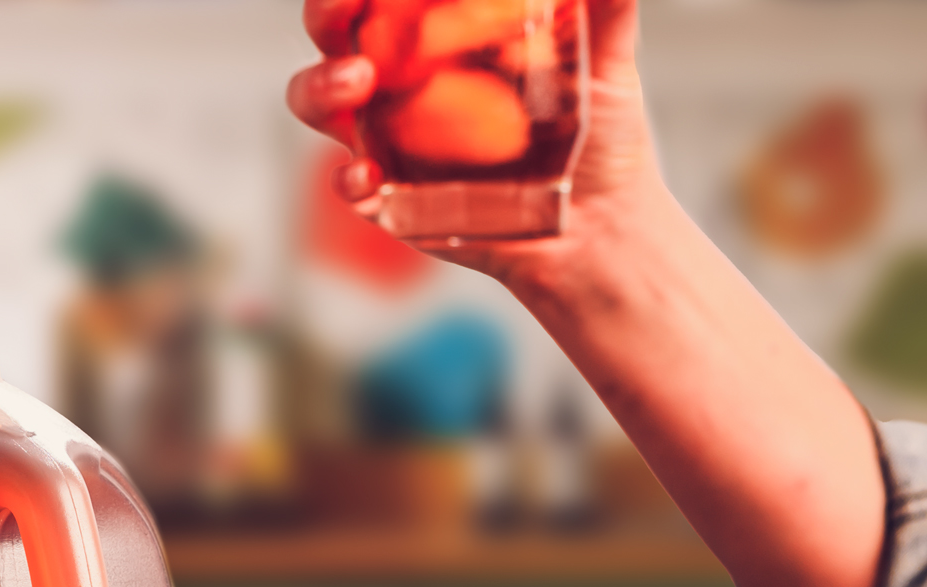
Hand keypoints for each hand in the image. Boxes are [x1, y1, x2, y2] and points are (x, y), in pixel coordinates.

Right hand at [284, 0, 668, 286]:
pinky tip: (366, 177)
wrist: (597, 224)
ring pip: (318, 97)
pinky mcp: (390, 194)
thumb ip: (605, 13)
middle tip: (346, 4)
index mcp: (440, 27)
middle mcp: (402, 73)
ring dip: (321, 83)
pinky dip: (346, 179)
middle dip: (327, 9)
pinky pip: (349, 183)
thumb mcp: (608, 64)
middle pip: (334, 28)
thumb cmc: (599, 131)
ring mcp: (388, 132)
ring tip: (357, 81)